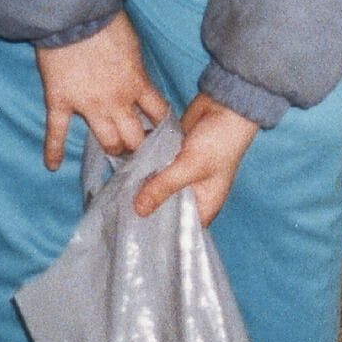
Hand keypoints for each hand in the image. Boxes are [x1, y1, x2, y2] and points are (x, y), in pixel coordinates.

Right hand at [36, 12, 168, 169]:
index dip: (164, 127)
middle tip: (140, 149)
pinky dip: (53, 150)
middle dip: (140, 146)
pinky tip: (53, 166)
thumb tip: (138, 81)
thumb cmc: (108, 24)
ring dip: (113, 149)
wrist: (74, 16)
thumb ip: (136, 70)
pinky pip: (56, 132)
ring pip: (107, 140)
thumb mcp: (134, 47)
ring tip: (116, 154)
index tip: (166, 134)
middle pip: (134, 137)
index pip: (159, 114)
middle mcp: (116, 101)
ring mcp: (87, 105)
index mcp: (137, 83)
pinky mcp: (60, 102)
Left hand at [131, 94, 259, 226]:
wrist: (224, 106)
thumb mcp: (191, 166)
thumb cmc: (220, 141)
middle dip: (146, 209)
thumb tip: (138, 209)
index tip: (135, 236)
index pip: (180, 228)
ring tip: (116, 197)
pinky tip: (123, 174)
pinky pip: (153, 169)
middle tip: (120, 216)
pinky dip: (142, 169)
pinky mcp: (171, 158)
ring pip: (157, 187)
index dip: (160, 233)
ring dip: (141, 187)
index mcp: (205, 204)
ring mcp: (180, 175)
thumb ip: (163, 187)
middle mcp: (192, 193)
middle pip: (165, 208)